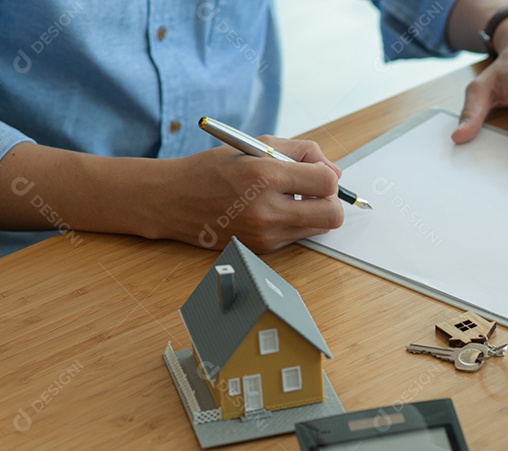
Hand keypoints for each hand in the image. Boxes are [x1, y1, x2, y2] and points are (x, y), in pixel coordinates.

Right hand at [153, 137, 344, 252]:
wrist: (173, 200)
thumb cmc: (214, 169)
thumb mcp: (256, 145)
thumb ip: (301, 151)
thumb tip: (334, 171)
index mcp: (264, 176)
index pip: (327, 183)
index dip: (328, 175)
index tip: (316, 171)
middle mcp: (267, 210)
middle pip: (332, 215)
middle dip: (331, 200)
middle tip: (314, 190)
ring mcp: (265, 234)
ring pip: (319, 228)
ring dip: (313, 212)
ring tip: (289, 197)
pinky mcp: (263, 248)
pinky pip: (297, 236)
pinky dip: (294, 222)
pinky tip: (272, 209)